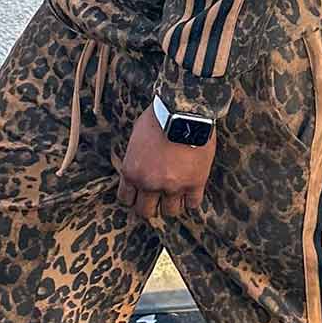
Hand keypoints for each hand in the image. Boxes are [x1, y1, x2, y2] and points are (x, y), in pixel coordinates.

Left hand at [116, 105, 214, 219]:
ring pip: (170, 212)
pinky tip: (191, 190)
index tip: (140, 194)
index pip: (126, 200)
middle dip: (151, 206)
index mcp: (132, 172)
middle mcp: (149, 183)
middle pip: (146, 211)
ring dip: (172, 204)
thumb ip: (135, 159)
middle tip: (158, 198)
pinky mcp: (195, 183)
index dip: (133, 198)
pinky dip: (191, 199)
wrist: (184, 110)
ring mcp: (173, 186)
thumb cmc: (159, 117)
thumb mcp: (136, 137)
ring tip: (176, 193)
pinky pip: (193, 204)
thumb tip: (137, 168)